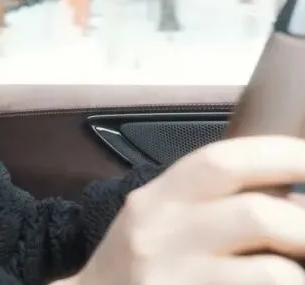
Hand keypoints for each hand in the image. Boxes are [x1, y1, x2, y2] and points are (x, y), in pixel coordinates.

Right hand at [65, 135, 304, 284]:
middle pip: (257, 215)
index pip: (222, 161)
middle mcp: (159, 235)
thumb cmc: (138, 267)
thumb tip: (294, 196)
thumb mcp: (159, 221)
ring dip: (300, 271)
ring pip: (271, 272)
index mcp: (157, 199)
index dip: (282, 155)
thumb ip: (209, 201)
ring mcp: (171, 280)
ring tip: (300, 271)